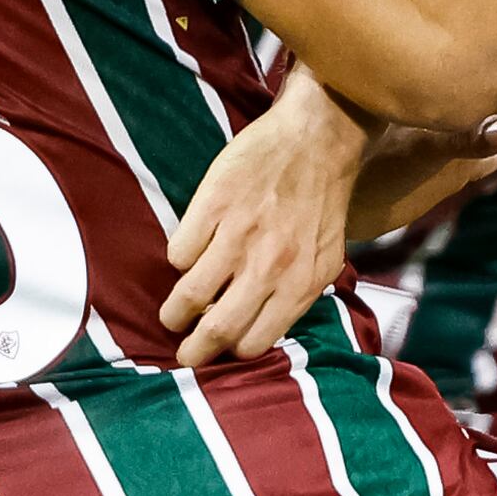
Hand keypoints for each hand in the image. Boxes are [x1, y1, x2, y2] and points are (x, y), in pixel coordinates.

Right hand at [163, 74, 369, 362]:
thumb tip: (261, 329)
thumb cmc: (321, 201)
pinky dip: (179, 258)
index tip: (219, 349)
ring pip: (190, 294)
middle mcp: (270, 266)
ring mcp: (239, 235)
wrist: (317, 140)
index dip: (231, 351)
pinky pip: (180, 250)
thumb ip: (296, 294)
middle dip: (193, 351)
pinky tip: (188, 254)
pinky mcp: (213, 205)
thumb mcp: (325, 256)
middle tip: (182, 355)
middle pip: (218, 328)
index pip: (255, 343)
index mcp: (301, 284)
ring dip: (174, 312)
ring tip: (171, 315)